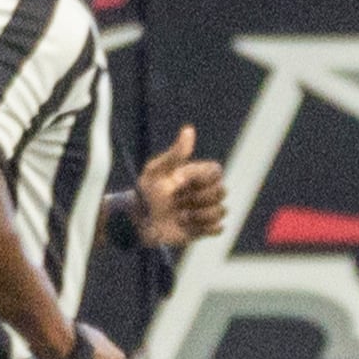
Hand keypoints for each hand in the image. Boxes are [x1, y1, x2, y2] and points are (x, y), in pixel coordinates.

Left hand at [137, 123, 226, 246]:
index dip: (201, 178)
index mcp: (197, 175)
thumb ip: (176, 154)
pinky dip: (203, 228)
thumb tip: (189, 129)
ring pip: (221, 211)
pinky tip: (186, 226)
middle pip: (222, 192)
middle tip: (177, 201)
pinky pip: (218, 228)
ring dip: (198, 215)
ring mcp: (205, 211)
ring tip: (179, 216)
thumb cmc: (145, 192)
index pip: (216, 171)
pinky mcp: (204, 230)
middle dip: (198, 198)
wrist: (136, 222)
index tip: (178, 181)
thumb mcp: (157, 171)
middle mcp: (204, 192)